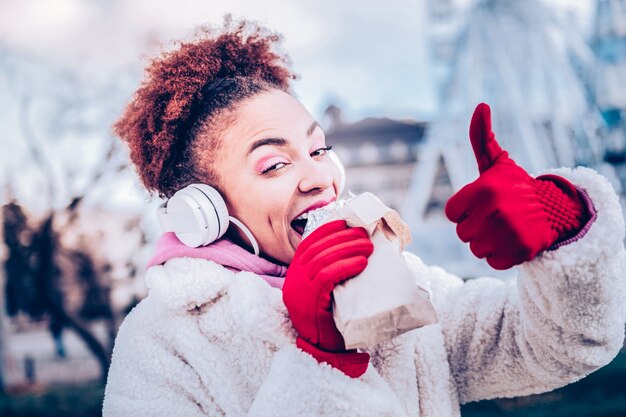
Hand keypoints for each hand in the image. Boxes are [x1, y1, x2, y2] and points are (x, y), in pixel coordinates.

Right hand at [283, 220, 372, 377]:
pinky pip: (328, 276)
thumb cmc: (330, 318)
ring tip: (368, 247)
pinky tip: (361, 263)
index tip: (345, 222)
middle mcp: (294, 278)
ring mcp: (299, 288)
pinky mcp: (309, 300)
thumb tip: (354, 248)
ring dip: (349, 249)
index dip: (327, 229)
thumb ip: (330, 271)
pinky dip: (346, 266)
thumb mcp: (325, 291)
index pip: (309, 243)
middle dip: (344, 237)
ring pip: (324, 259)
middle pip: (319, 248)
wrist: (322, 350)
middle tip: (365, 235)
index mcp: (295, 272)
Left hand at [444, 103, 587, 269]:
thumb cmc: (515, 187)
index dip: (464, 209)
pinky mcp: (519, 253)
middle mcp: (494, 211)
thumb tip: (481, 105)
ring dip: (487, 242)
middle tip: (496, 216)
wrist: (554, 210)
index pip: (451, 213)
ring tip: (505, 228)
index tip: (481, 203)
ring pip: (476, 249)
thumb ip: (481, 138)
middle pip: (462, 233)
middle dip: (475, 226)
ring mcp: (507, 234)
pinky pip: (493, 261)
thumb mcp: (497, 163)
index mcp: (483, 189)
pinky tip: (514, 241)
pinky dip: (502, 256)